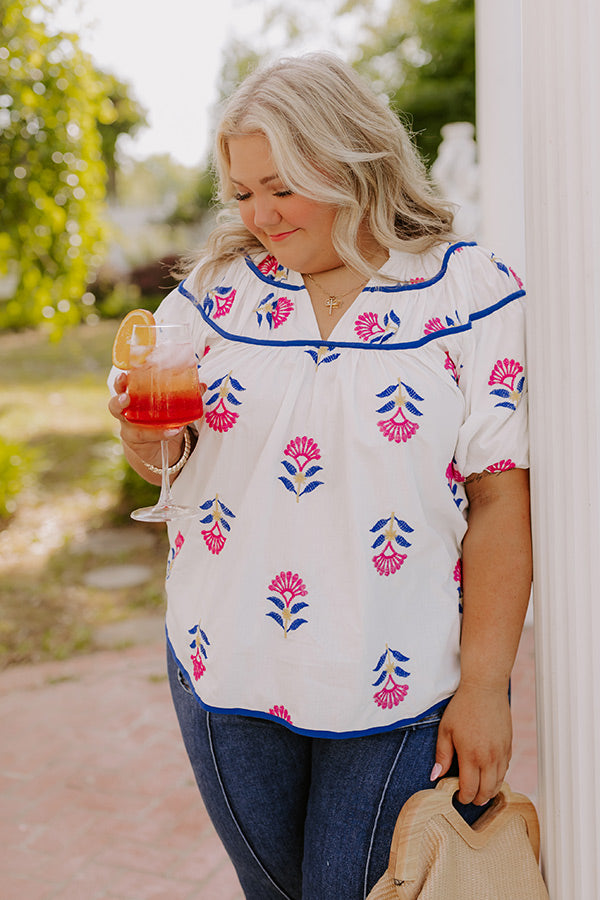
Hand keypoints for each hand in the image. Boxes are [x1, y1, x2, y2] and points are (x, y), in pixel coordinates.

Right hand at [108, 372, 199, 470]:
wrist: (160, 448)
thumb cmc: (163, 420)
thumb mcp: (174, 407)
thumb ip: (186, 395)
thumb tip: (201, 385)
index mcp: (135, 395)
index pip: (125, 382)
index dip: (123, 377)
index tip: (126, 370)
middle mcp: (126, 408)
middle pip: (116, 397)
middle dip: (118, 391)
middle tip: (125, 391)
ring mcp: (127, 424)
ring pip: (121, 416)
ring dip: (128, 412)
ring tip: (136, 408)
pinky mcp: (133, 438)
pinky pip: (143, 433)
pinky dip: (159, 432)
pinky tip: (173, 431)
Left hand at [431, 681, 511, 805]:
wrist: (485, 689)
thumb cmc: (462, 708)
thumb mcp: (446, 730)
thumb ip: (442, 756)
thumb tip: (436, 776)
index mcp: (471, 756)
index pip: (469, 789)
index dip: (463, 797)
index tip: (457, 796)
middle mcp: (489, 758)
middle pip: (487, 791)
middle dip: (477, 799)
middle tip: (469, 798)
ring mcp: (502, 753)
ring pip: (499, 783)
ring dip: (490, 790)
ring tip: (480, 791)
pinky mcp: (509, 746)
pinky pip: (505, 769)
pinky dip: (498, 777)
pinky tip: (490, 774)